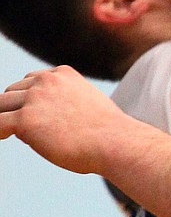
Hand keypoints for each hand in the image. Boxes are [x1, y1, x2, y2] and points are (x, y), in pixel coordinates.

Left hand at [0, 67, 123, 174]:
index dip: (28, 100)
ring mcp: (35, 99)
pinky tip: (3, 137)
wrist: (113, 142)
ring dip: (4, 119)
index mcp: (62, 74)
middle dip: (14, 109)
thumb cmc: (105, 132)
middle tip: (23, 129)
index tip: (34, 115)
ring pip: (0, 105)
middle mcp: (46, 81)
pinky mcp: (25, 120)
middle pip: (12, 91)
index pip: (31, 81)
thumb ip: (64, 102)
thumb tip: (42, 119)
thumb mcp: (86, 104)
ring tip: (9, 134)